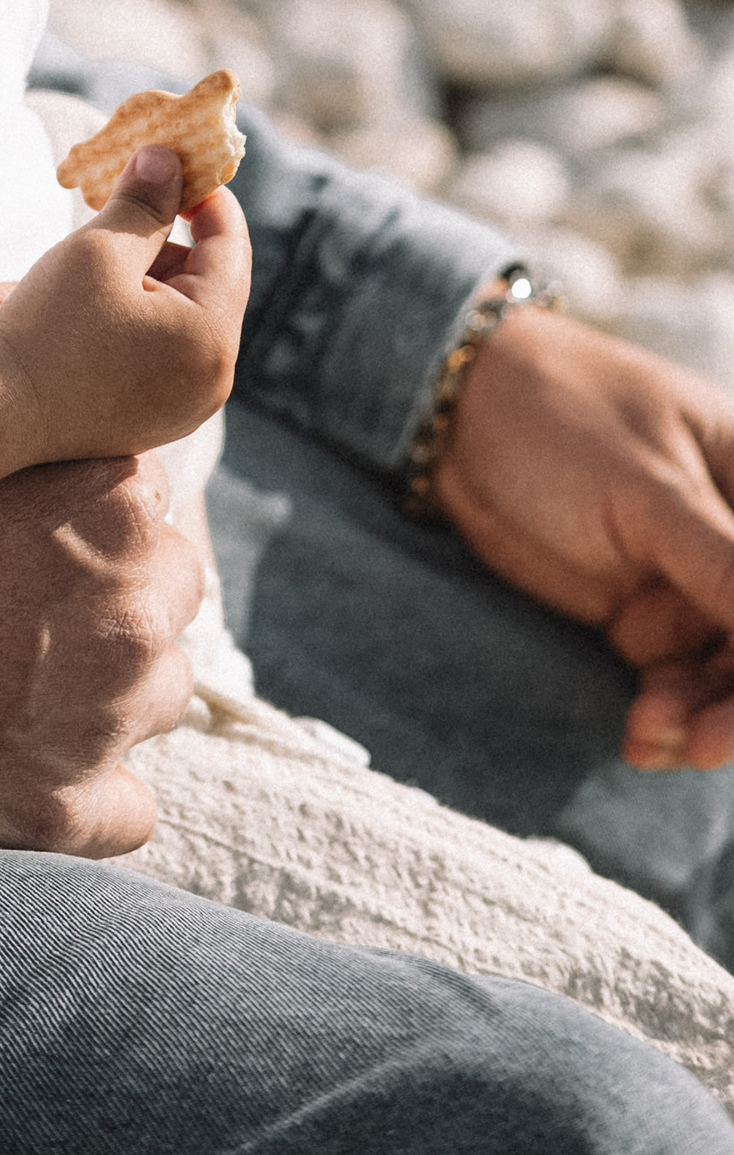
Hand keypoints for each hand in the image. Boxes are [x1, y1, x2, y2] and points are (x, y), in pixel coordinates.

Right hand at [0, 152, 246, 512]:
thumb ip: (144, 202)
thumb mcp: (100, 248)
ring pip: (188, 320)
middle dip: (175, 239)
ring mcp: (186, 408)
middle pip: (212, 286)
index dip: (207, 198)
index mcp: (212, 338)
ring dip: (157, 278)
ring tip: (104, 256)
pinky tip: (101, 301)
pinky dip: (146, 317)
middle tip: (131, 200)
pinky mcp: (155, 420)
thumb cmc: (49, 324)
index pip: (231, 248)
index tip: (180, 162)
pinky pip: (168, 354)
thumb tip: (169, 157)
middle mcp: (213, 381)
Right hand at [0, 445, 201, 854]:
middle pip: (167, 591)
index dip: (81, 500)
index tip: (17, 516)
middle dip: (103, 588)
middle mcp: (130, 607)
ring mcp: (104, 719)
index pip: (152, 492)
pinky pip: (124, 804)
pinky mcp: (62, 813)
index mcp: (110, 494)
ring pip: (156, 696)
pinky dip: (74, 785)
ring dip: (97, 685)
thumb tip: (32, 310)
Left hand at [434, 305, 733, 771]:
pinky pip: (677, 683)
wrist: (448, 414)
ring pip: (726, 678)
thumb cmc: (555, 417)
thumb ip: (729, 565)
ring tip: (646, 732)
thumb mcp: (648, 490)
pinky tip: (639, 734)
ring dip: (700, 718)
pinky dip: (666, 715)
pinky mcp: (640, 611)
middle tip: (694, 740)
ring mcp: (688, 579)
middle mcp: (731, 536)